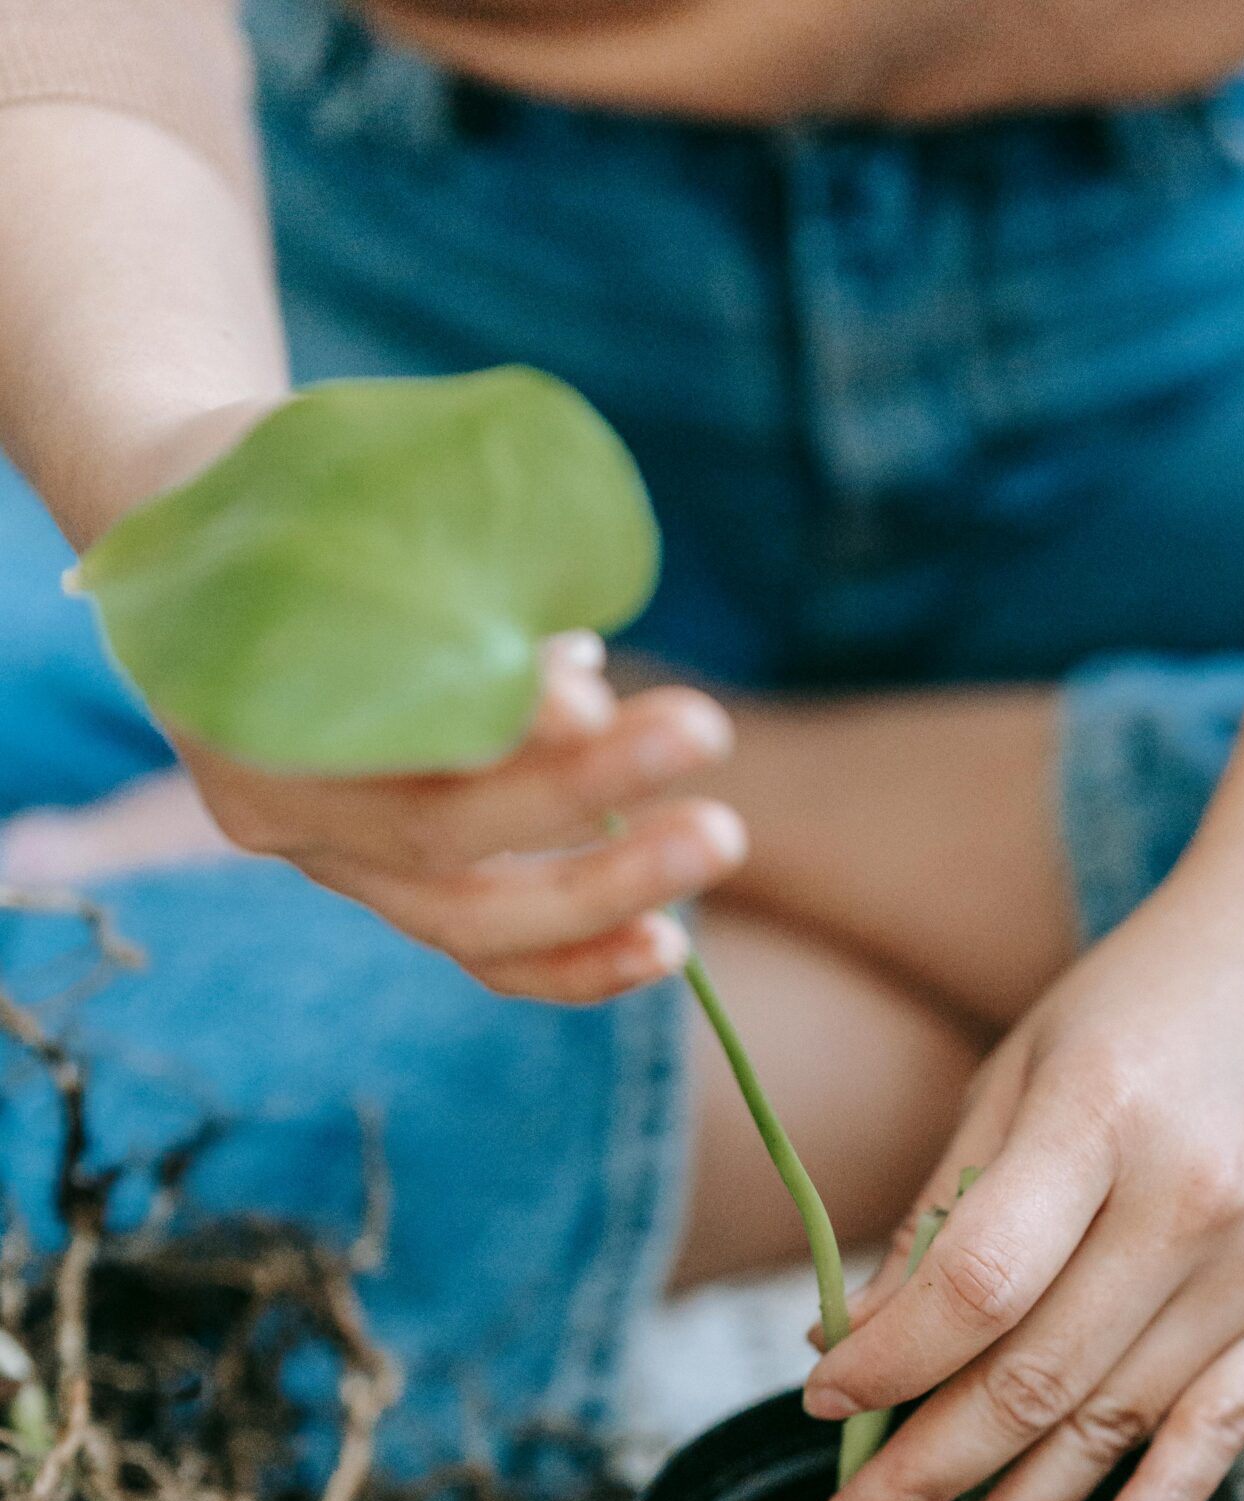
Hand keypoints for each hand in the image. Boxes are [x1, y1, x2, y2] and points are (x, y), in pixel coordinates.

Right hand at [95, 407, 745, 1005]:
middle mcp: (270, 800)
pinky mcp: (382, 890)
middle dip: (581, 792)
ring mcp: (326, 860)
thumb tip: (577, 682)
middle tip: (706, 730)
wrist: (210, 554)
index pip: (377, 722)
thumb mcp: (346, 484)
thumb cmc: (293, 486)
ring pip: (466, 917)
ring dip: (603, 890)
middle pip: (435, 831)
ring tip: (720, 839)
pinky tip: (668, 947)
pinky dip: (578, 959)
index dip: (489, 721)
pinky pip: (481, 952)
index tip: (596, 694)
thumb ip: (442, 575)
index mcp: (236, 687)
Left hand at [802, 832, 1243, 1500]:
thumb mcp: (1022, 1067)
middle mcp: (1193, 1200)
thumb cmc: (1148, 998)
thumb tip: (844, 1347)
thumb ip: (941, 1211)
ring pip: (1116, 1425)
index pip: (973, 1287)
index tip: (815, 1405)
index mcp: (1099, 1117)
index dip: (885, 1365)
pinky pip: (1227, 1428)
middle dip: (920, 1476)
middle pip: (1035, 1380)